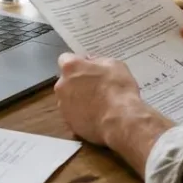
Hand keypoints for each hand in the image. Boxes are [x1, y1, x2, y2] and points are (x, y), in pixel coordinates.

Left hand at [54, 54, 175, 173]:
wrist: (120, 119)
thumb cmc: (118, 90)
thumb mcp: (114, 64)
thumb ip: (98, 61)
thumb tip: (93, 63)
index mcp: (71, 67)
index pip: (66, 59)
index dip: (79, 63)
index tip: (89, 67)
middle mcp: (62, 85)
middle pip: (66, 80)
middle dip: (78, 82)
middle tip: (95, 86)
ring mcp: (63, 106)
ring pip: (68, 99)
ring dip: (78, 99)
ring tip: (98, 103)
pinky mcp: (69, 123)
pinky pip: (73, 115)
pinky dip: (81, 114)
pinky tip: (96, 115)